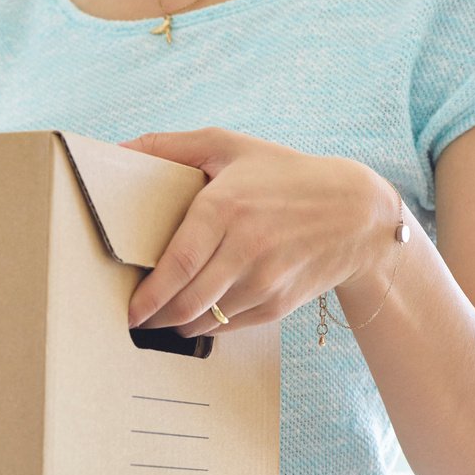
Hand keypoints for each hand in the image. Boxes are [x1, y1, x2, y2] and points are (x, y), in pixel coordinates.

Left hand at [119, 127, 393, 334]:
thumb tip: (117, 150)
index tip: (128, 308)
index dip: (147, 295)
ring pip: (203, 319)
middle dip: (153, 316)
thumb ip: (169, 147)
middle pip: (185, 302)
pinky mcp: (276, 304)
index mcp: (227, 208)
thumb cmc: (283, 175)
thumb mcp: (228, 147)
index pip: (176, 265)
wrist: (356, 212)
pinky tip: (195, 314)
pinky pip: (226, 326)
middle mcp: (246, 248)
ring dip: (175, 324)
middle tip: (135, 316)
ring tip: (160, 316)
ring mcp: (264, 281)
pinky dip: (204, 325)